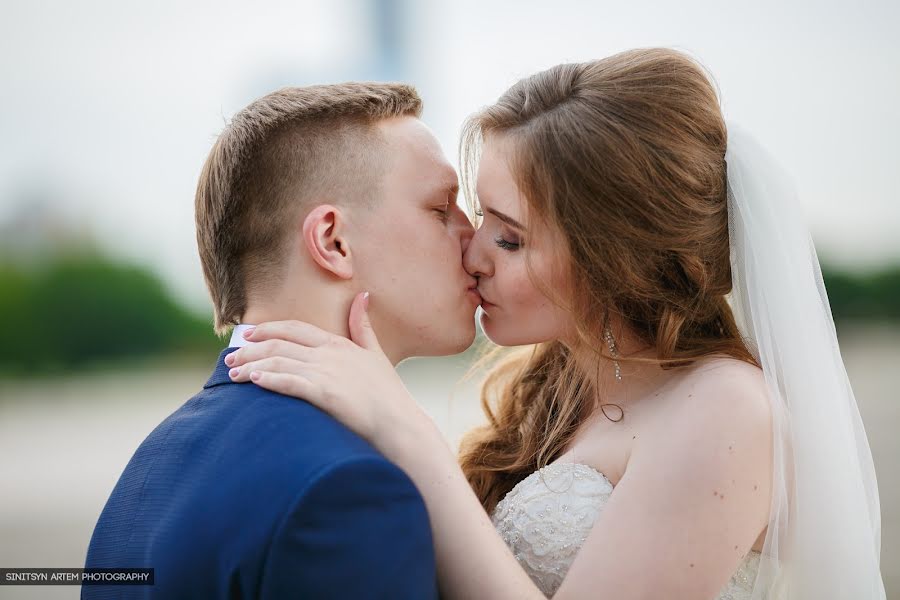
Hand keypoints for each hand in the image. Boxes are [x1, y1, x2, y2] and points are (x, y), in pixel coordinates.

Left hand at [225, 292, 424, 449]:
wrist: (399, 423)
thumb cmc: (387, 393)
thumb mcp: (375, 353)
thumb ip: (363, 326)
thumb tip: (363, 296)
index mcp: (338, 343)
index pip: (294, 328)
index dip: (267, 329)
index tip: (247, 334)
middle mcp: (329, 354)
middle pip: (279, 344)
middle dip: (250, 349)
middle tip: (230, 358)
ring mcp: (326, 372)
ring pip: (278, 361)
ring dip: (251, 366)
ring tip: (233, 374)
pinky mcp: (325, 393)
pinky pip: (289, 382)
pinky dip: (269, 378)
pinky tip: (253, 380)